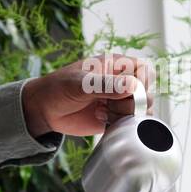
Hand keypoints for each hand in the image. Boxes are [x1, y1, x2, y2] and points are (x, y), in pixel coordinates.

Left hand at [21, 53, 154, 137]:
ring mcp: (118, 102)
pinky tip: (102, 121)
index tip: (130, 91)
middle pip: (146, 93)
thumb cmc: (58, 88)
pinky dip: (120, 125)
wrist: (43, 110)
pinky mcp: (114, 118)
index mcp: (115, 66)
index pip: (144, 70)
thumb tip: (133, 85)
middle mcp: (120, 83)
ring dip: (126, 115)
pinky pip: (129, 124)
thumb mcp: (80, 84)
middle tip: (111, 105)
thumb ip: (107, 85)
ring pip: (141, 110)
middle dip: (133, 103)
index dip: (143, 82)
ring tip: (104, 113)